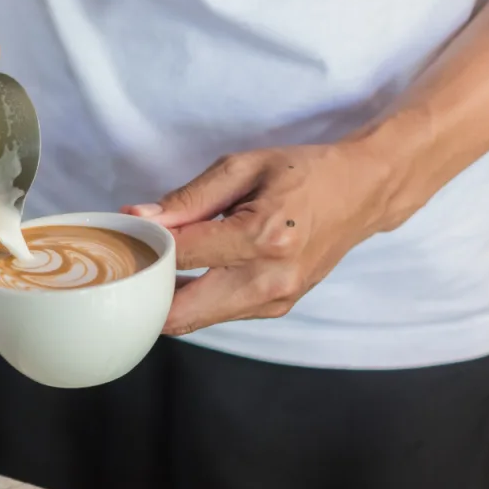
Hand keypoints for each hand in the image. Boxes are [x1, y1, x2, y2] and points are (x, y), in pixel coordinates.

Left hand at [122, 141, 405, 335]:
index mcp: (263, 237)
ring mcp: (275, 300)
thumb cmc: (303, 172)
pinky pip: (217, 314)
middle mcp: (270, 279)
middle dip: (147, 292)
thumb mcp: (242, 168)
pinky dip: (193, 298)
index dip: (145, 246)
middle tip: (128, 265)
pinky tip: (186, 271)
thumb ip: (189, 198)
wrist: (361, 193)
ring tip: (155, 263)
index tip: (126, 232)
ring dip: (168, 297)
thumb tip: (141, 218)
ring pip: (196, 320)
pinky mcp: (276, 308)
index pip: (180, 256)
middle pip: (181, 313)